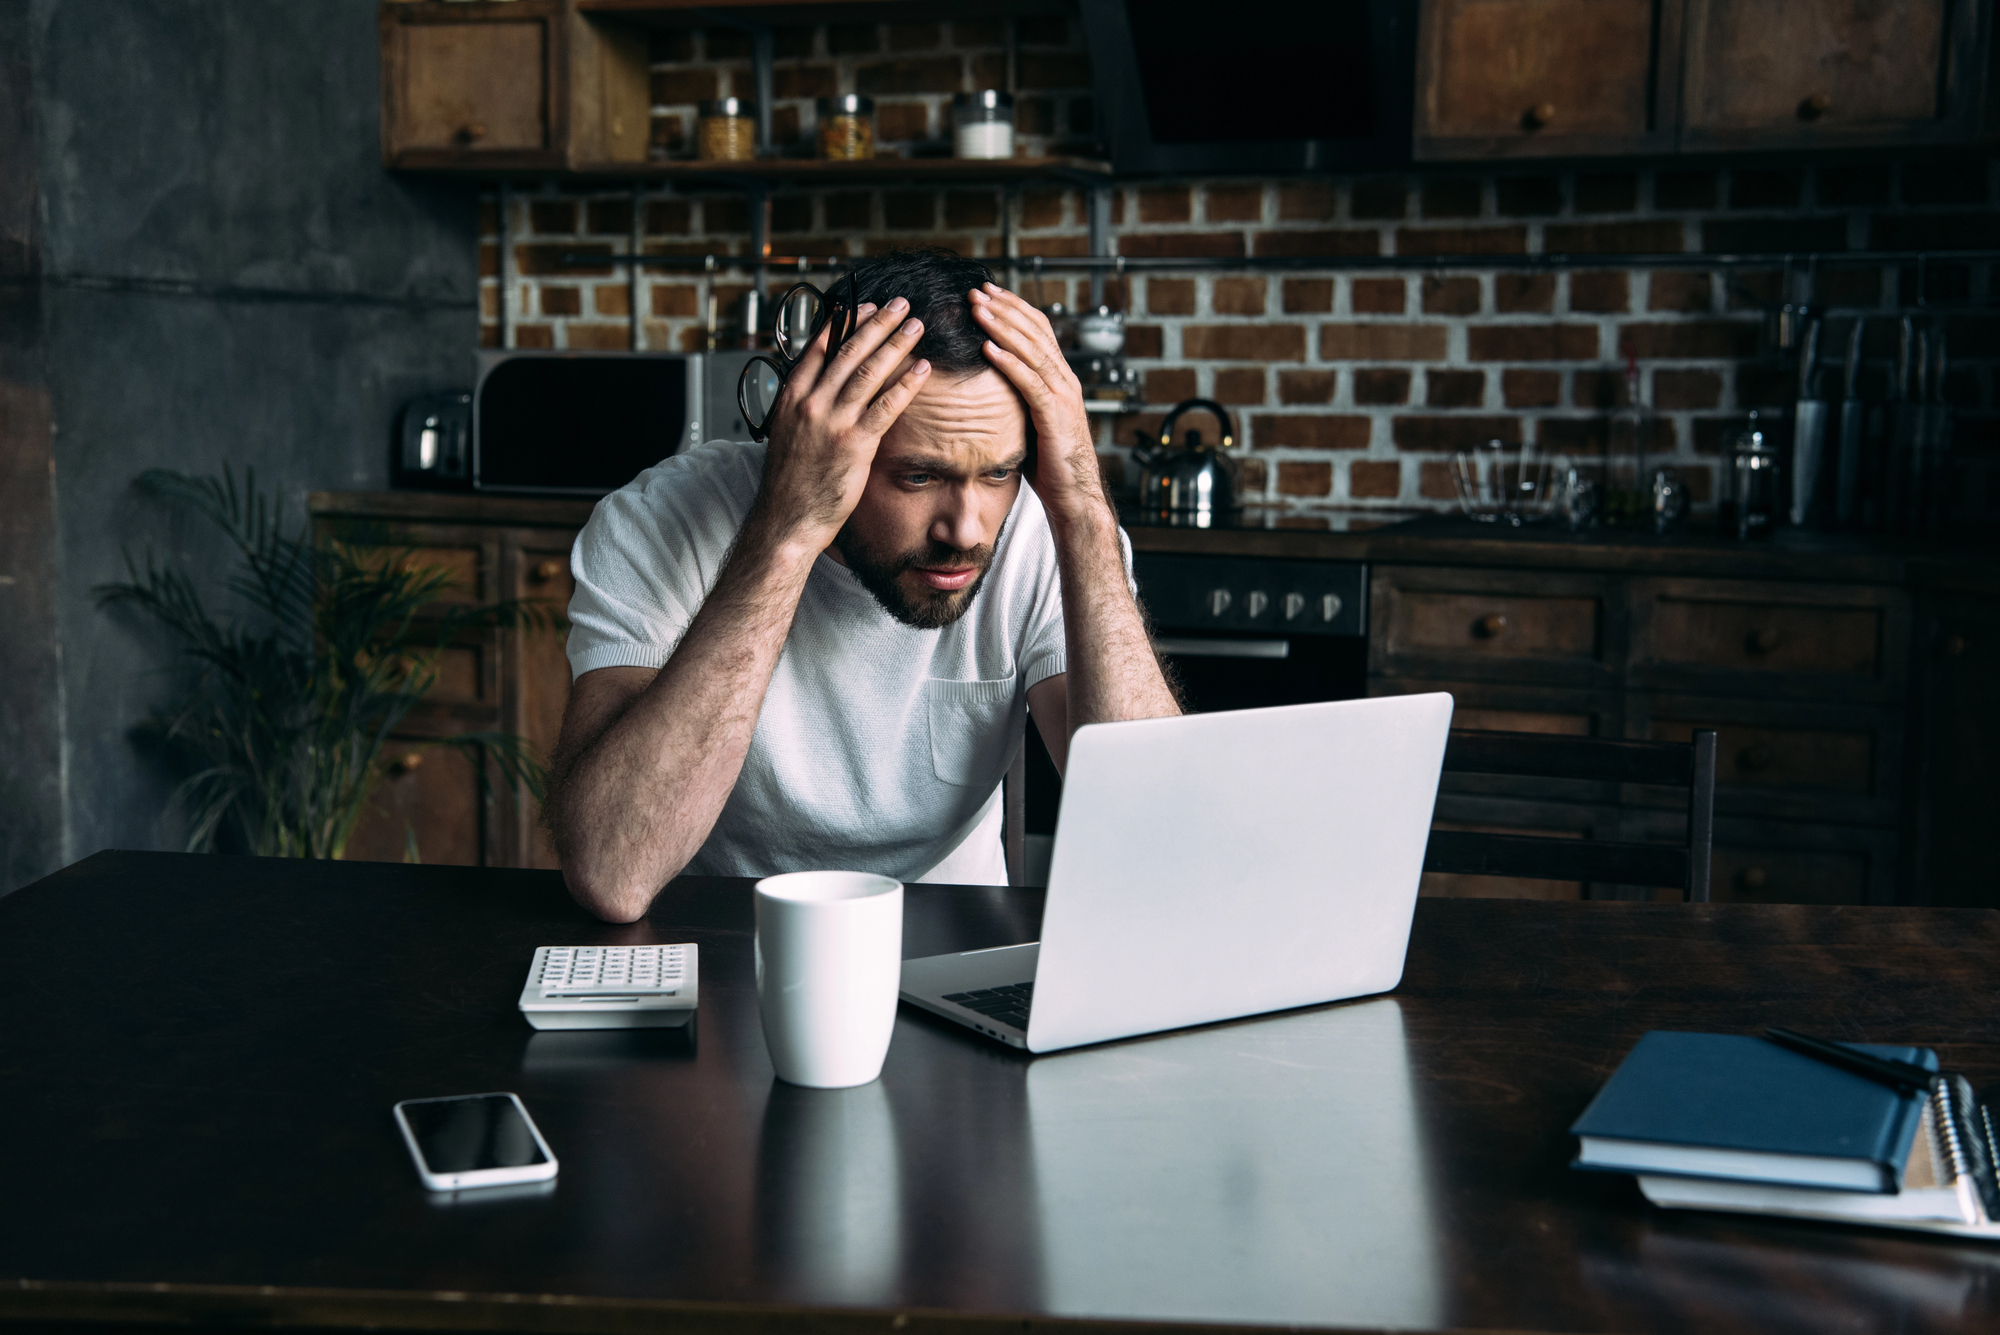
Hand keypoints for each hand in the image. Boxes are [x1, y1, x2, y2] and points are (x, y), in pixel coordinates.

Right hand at [753, 297, 931, 548]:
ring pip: (868, 372)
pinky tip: (923, 368)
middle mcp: (809, 403)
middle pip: (848, 352)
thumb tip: (823, 388)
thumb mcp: (786, 434)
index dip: (844, 323)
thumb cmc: (790, 483)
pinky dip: (906, 383)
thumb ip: (804, 407)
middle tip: (901, 304)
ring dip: (896, 344)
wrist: (787, 519)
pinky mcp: (854, 444)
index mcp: (790, 397)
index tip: (864, 305)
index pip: (819, 348)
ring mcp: (832, 422)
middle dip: (877, 323)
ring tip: (916, 326)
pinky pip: (886, 406)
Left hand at [969, 283, 1105, 526]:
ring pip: (1032, 351)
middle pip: (1035, 332)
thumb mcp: (1031, 421)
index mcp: (1060, 378)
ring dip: (1002, 327)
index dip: (1014, 308)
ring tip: (978, 309)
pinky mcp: (1055, 416)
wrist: (1073, 496)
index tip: (988, 292)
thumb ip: (1019, 398)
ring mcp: (1063, 397)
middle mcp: (1065, 381)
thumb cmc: (1049, 463)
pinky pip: (1029, 383)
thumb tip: (989, 385)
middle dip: (1005, 308)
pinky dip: (1009, 362)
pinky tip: (988, 347)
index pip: (1039, 331)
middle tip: (977, 290)